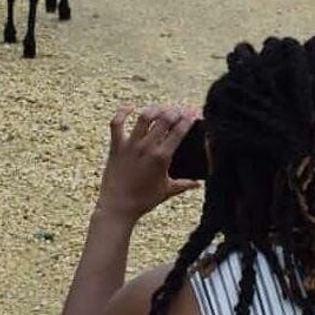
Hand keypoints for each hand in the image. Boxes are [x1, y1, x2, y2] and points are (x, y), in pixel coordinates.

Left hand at [95, 106, 200, 223]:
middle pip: (164, 119)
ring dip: (154, 110)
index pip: (179, 130)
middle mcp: (147, 147)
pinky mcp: (116, 146)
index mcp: (162, 157)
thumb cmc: (144, 200)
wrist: (118, 207)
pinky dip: (123, 112)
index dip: (188, 119)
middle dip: (174, 111)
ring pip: (144, 117)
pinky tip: (131, 107)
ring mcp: (130, 145)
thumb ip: (184, 184)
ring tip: (160, 110)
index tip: (193, 114)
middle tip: (178, 111)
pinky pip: (117, 123)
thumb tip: (199, 184)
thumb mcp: (167, 191)